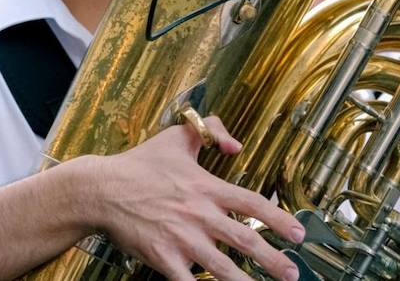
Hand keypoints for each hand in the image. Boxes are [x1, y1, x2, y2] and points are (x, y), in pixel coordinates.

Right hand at [90, 117, 304, 280]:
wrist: (101, 189)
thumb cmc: (139, 165)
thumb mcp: (178, 137)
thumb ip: (211, 131)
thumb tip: (236, 146)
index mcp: (206, 187)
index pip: (251, 203)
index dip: (278, 219)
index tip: (298, 234)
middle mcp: (198, 214)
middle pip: (244, 239)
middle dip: (272, 259)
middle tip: (292, 273)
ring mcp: (181, 238)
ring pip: (221, 266)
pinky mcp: (162, 257)